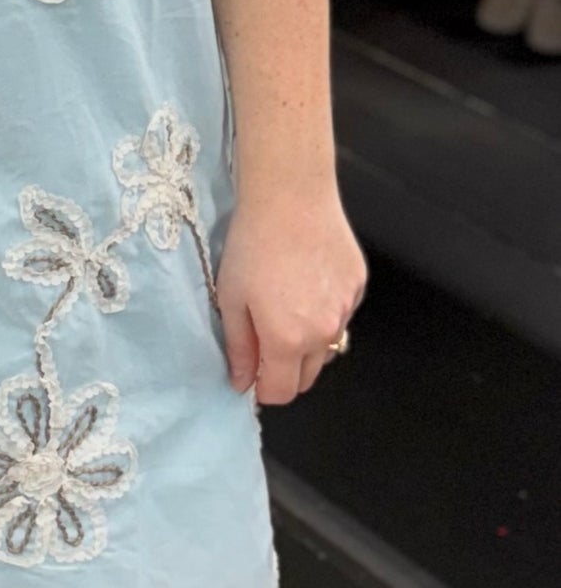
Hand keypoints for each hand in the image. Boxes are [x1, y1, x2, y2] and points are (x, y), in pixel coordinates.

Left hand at [213, 181, 366, 404]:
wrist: (290, 195)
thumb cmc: (253, 243)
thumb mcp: (230, 297)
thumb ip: (239, 346)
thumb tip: (242, 381)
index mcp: (288, 340)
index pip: (283, 392)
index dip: (264, 389)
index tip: (253, 373)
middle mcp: (323, 332)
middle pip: (308, 376)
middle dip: (286, 369)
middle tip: (265, 338)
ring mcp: (346, 309)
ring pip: (326, 344)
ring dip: (307, 339)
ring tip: (286, 301)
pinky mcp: (358, 286)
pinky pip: (341, 313)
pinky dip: (325, 309)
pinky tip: (307, 279)